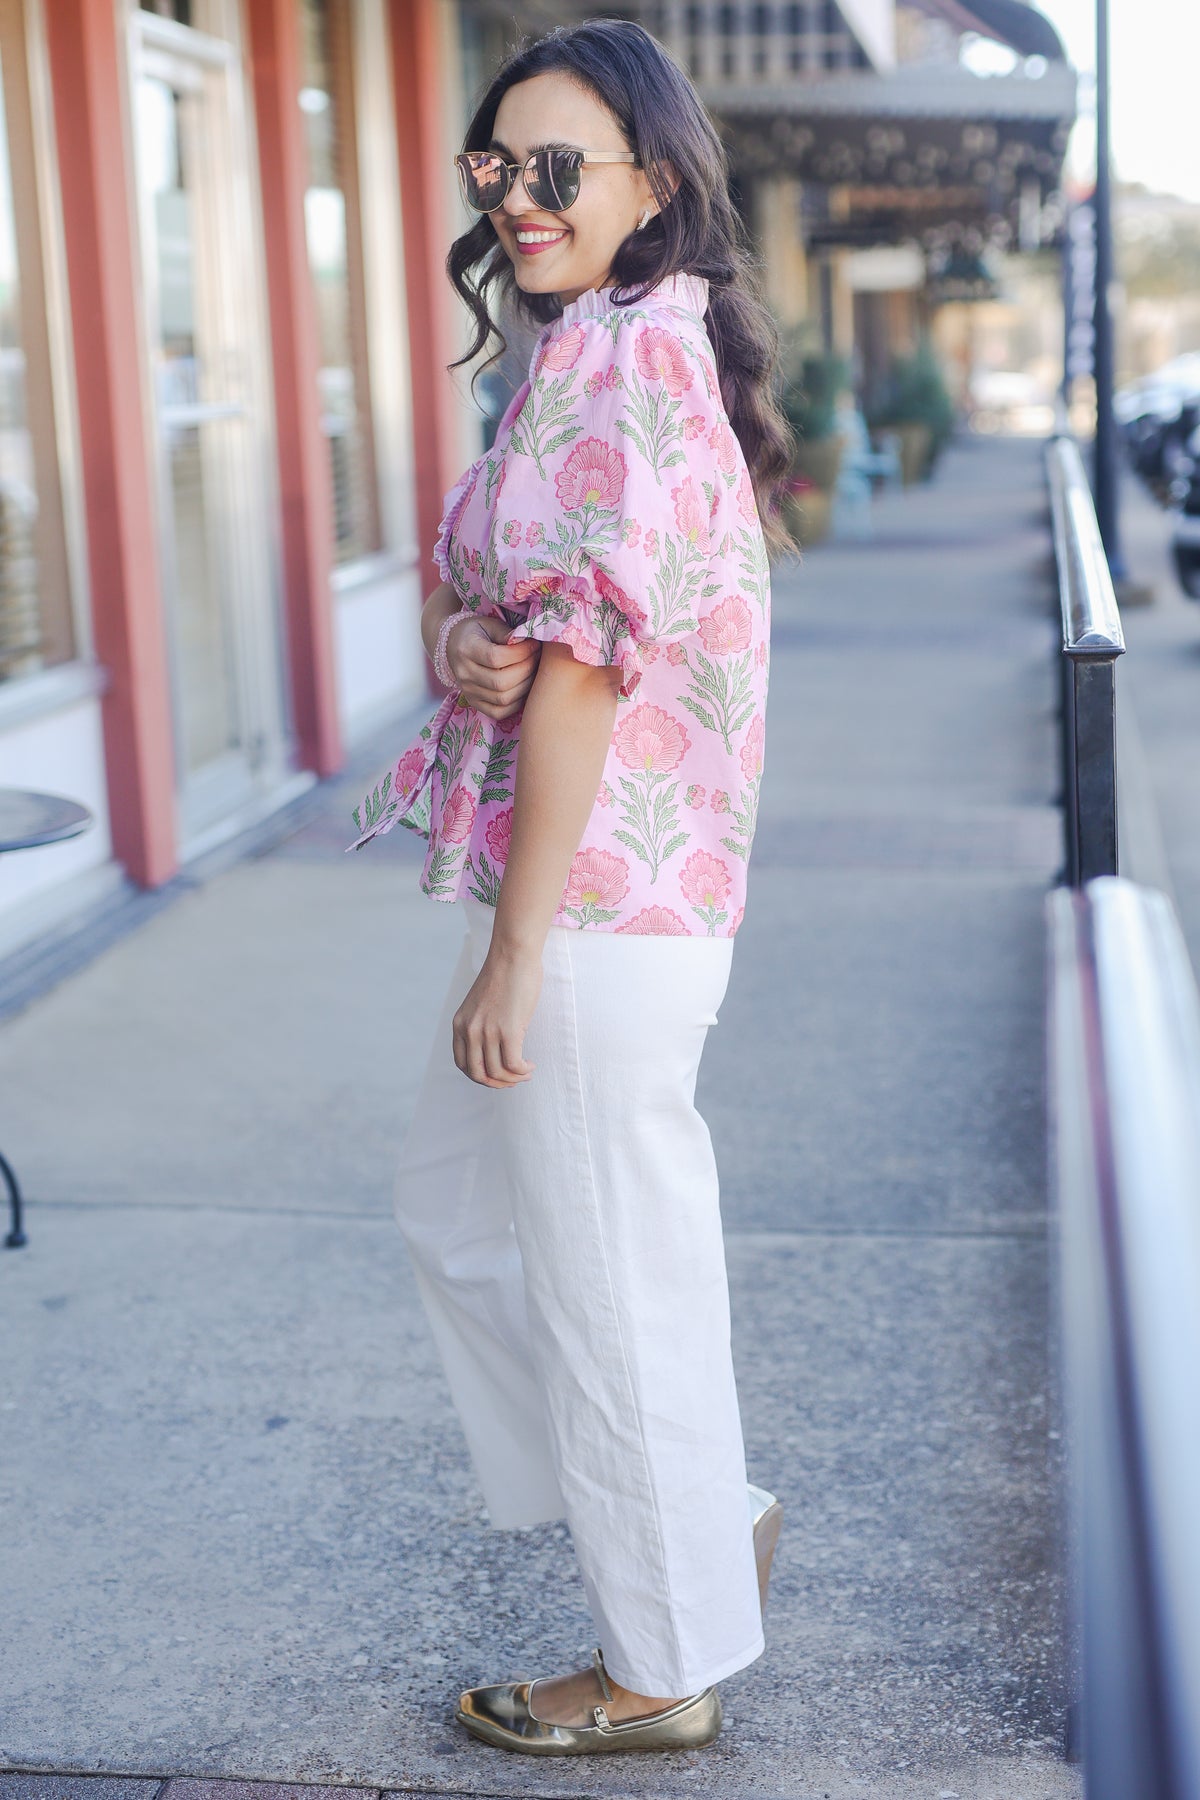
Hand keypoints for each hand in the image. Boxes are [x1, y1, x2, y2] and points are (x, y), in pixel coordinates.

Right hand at [448, 615, 540, 719]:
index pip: (496, 658)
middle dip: (526, 669)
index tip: (534, 644)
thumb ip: (507, 633)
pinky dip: (517, 703)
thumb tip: (527, 641)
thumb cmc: (477, 632)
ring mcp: (468, 691)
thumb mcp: (489, 624)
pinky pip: (499, 712)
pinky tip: (523, 687)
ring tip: (533, 670)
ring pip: (503, 699)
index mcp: (466, 649)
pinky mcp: (474, 702)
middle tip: (536, 657)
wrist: (453, 646)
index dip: (521, 653)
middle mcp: (464, 673)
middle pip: (501, 682)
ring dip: (525, 686)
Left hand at [452, 944, 541, 1086]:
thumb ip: (481, 1023)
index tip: (497, 1074)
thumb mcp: (481, 1003)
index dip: (480, 1076)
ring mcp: (488, 1031)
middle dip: (496, 1083)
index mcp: (460, 1024)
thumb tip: (494, 1046)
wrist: (513, 954)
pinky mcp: (508, 1030)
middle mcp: (470, 1030)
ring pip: (497, 1072)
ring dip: (514, 1078)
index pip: (463, 1064)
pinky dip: (523, 1071)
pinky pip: (513, 1065)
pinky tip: (530, 1065)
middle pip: (478, 1074)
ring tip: (526, 1072)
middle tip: (513, 1080)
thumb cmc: (504, 974)